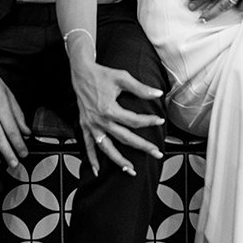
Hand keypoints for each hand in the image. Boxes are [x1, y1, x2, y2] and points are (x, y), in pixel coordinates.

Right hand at [70, 59, 164, 176]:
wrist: (81, 73)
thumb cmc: (102, 74)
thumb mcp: (122, 78)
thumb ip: (140, 88)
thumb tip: (158, 93)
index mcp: (109, 109)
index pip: (134, 120)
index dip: (149, 121)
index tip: (160, 121)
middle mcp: (100, 121)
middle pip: (125, 138)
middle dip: (142, 147)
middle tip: (157, 153)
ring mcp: (91, 126)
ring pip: (106, 148)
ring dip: (118, 160)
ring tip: (131, 169)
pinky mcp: (84, 127)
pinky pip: (88, 146)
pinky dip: (92, 159)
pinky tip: (97, 170)